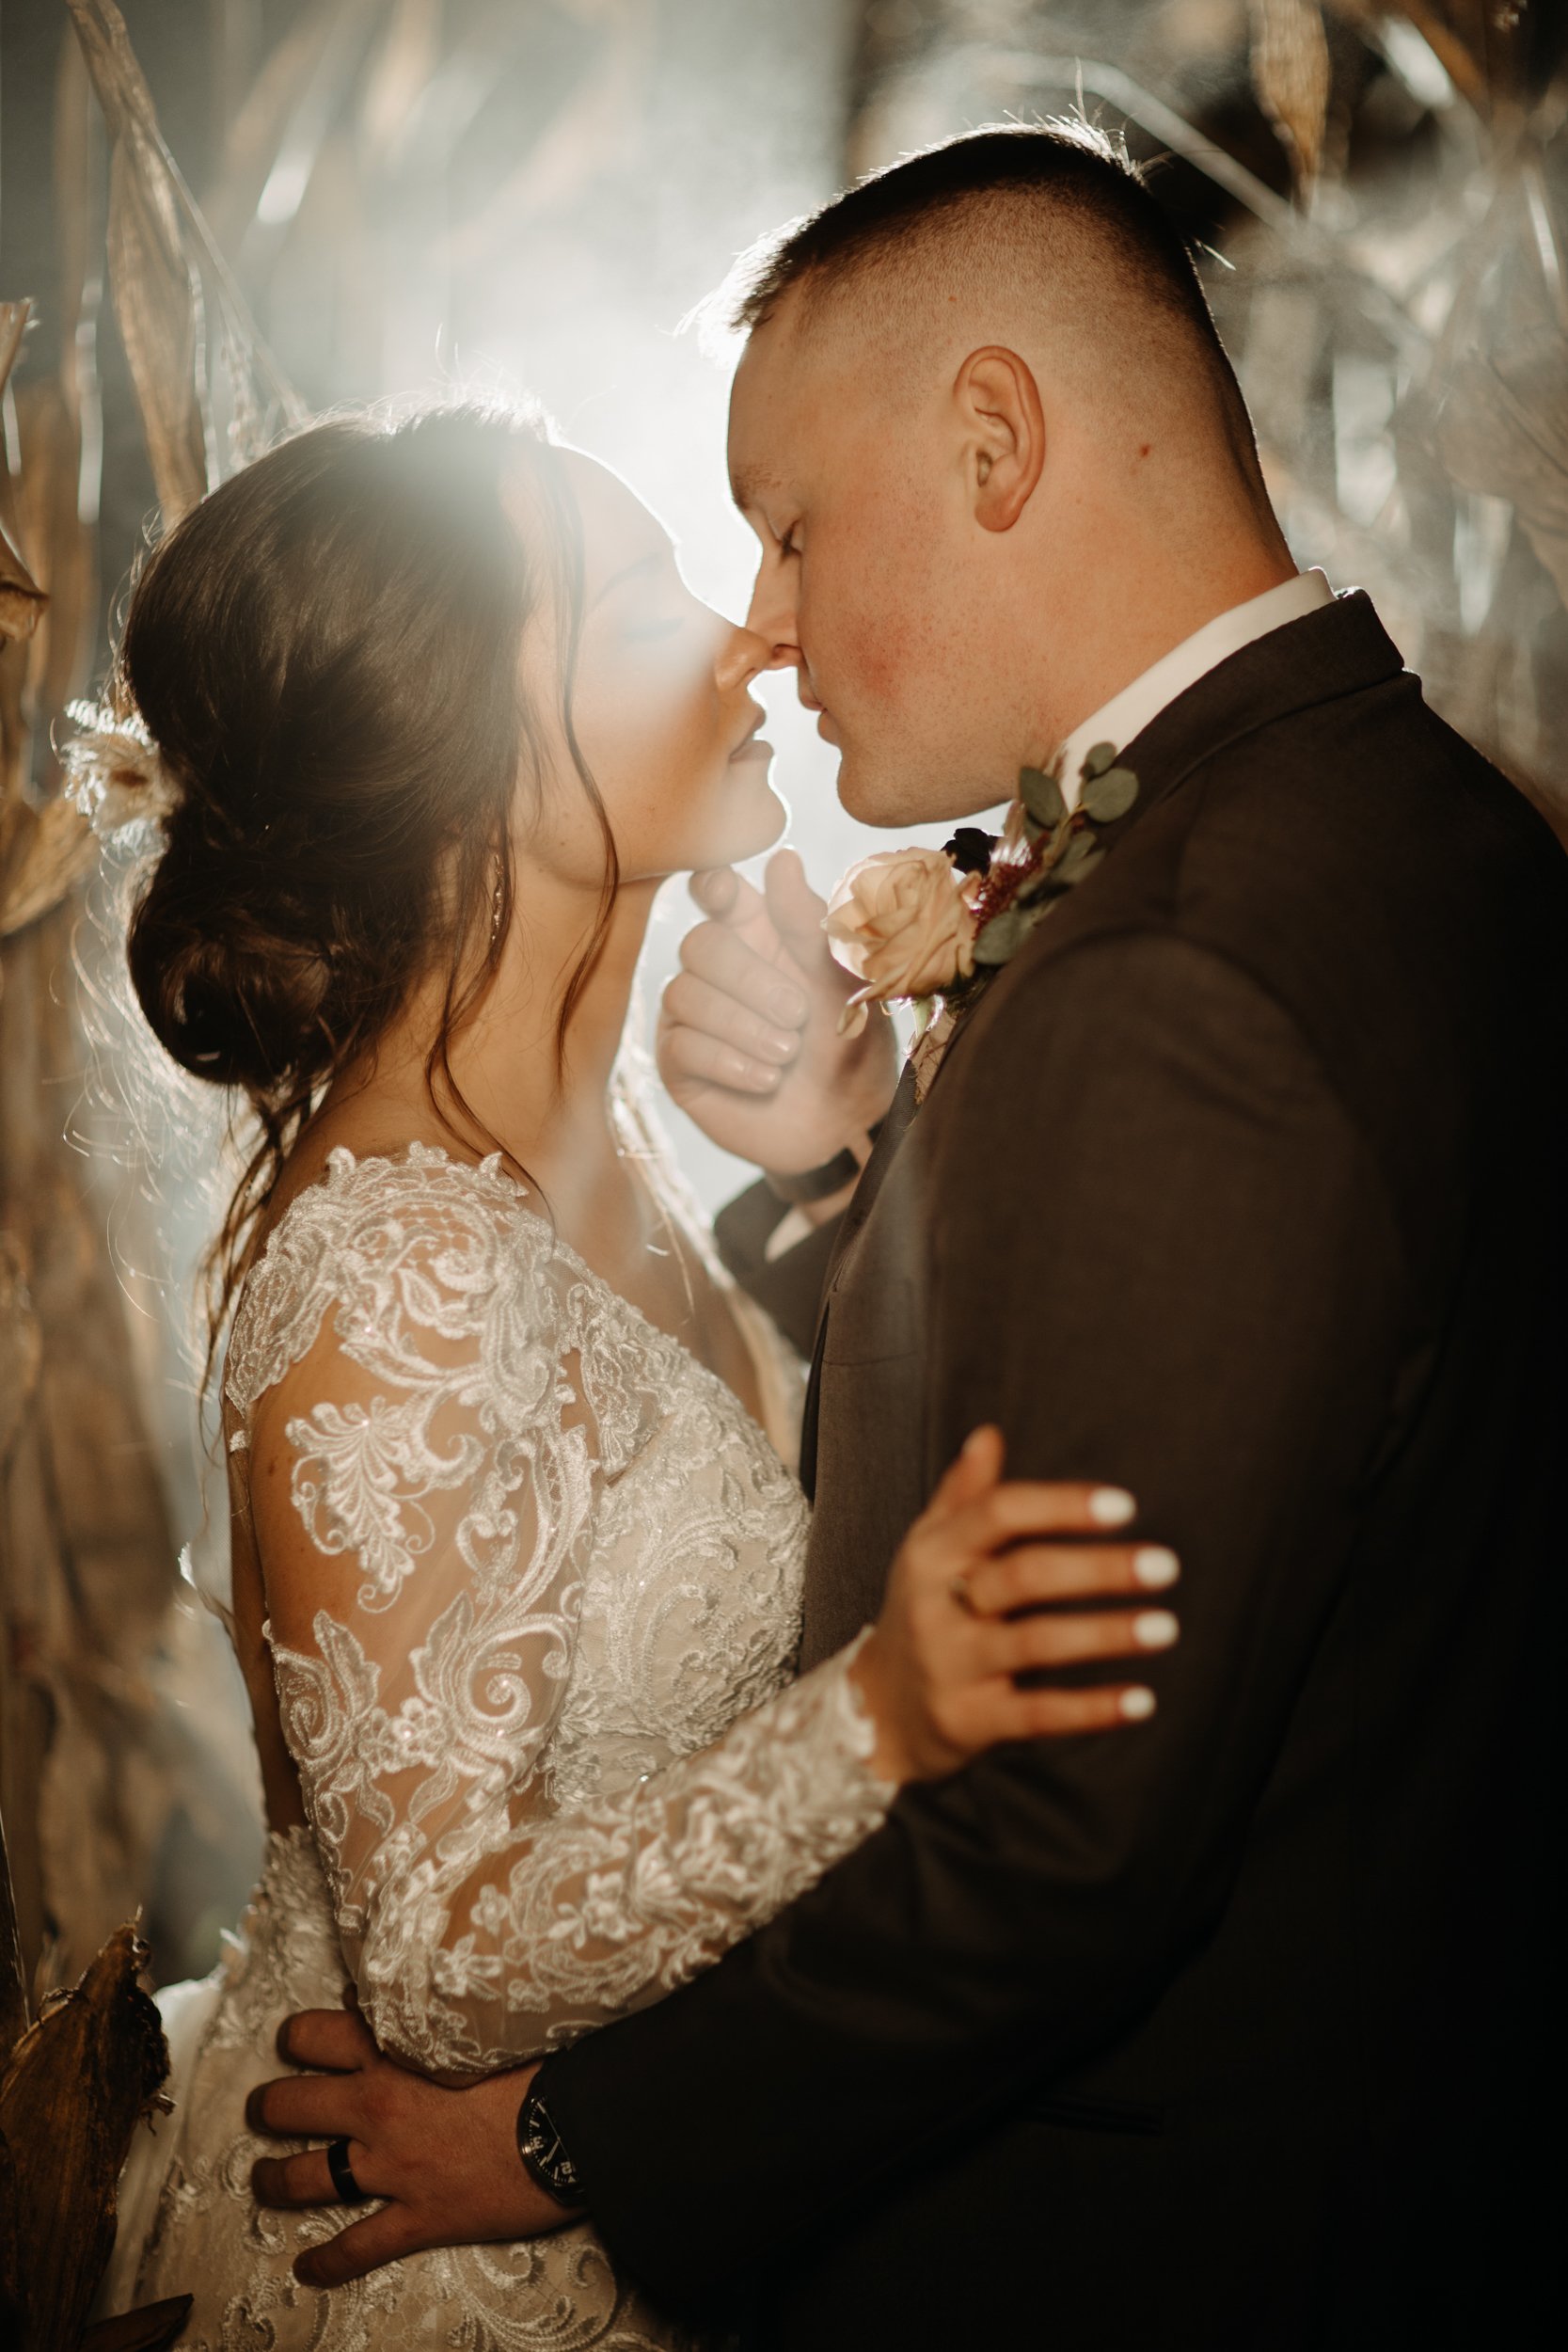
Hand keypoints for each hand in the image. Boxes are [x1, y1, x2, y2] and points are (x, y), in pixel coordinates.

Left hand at [249, 2006, 575, 2286]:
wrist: (576, 2125)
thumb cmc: (541, 2062)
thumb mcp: (485, 2019)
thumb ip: (437, 2008)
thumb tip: (406, 1986)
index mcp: (394, 2051)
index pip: (317, 2034)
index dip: (298, 2037)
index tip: (297, 2041)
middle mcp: (379, 2108)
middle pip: (293, 2106)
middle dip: (270, 2108)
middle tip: (266, 2109)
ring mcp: (394, 2168)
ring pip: (308, 2177)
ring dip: (276, 2180)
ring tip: (263, 2180)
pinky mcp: (418, 2217)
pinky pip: (357, 2248)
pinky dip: (328, 2262)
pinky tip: (307, 2269)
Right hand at [656, 849, 898, 1172]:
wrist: (845, 1123)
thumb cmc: (849, 1043)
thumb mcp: (842, 980)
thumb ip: (811, 923)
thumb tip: (782, 858)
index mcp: (759, 934)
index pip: (716, 892)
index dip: (713, 887)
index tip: (725, 893)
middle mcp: (719, 969)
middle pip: (699, 944)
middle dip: (749, 980)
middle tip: (797, 1015)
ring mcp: (693, 1017)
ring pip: (685, 995)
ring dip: (744, 1027)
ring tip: (788, 1055)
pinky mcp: (679, 1064)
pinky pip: (682, 1045)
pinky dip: (729, 1062)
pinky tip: (767, 1080)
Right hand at [851, 1427, 1179, 1782]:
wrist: (877, 1709)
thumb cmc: (923, 1612)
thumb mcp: (929, 1549)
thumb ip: (964, 1494)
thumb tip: (989, 1434)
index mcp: (934, 1552)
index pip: (999, 1513)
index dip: (1062, 1506)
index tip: (1124, 1506)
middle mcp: (938, 1604)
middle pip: (1024, 1576)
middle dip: (1098, 1569)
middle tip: (1165, 1565)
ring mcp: (952, 1665)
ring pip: (1036, 1643)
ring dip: (1106, 1635)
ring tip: (1165, 1627)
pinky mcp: (968, 1720)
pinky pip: (1037, 1714)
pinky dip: (1092, 1709)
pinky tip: (1142, 1700)